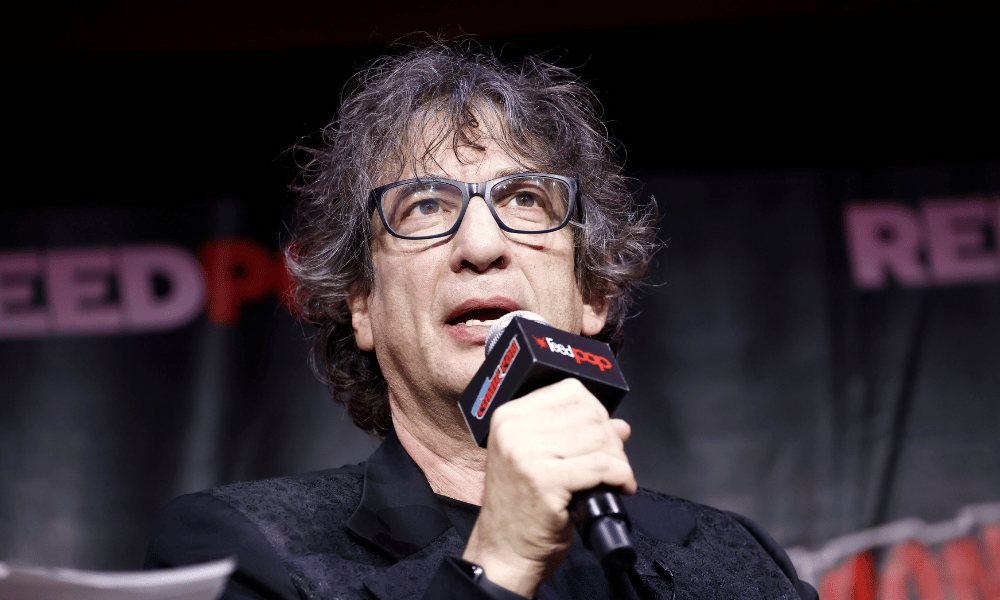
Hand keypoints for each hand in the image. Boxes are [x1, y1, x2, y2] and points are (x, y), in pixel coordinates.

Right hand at [461, 378, 635, 597]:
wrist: (505, 551)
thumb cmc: (521, 509)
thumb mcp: (540, 461)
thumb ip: (575, 435)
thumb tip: (618, 425)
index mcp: (508, 417)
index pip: (569, 391)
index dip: (596, 412)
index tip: (602, 435)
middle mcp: (513, 430)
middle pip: (588, 414)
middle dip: (611, 440)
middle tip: (612, 464)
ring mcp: (526, 454)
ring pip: (599, 438)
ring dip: (619, 460)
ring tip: (615, 478)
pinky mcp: (545, 480)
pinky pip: (601, 466)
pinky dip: (620, 476)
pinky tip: (620, 488)